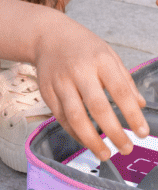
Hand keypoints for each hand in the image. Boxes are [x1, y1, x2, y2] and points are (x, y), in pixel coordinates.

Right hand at [33, 20, 148, 160]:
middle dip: (113, 132)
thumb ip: (125, 80)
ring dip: (90, 139)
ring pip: (75, 117)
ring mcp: (60, 82)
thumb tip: (139, 105)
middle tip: (126, 148)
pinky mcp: (46, 91)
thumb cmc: (83, 47)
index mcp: (100, 61)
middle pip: (97, 108)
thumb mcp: (110, 55)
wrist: (47, 36)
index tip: (142, 133)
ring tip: (104, 153)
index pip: (120, 92)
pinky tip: (85, 141)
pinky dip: (74, 132)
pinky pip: (60, 117)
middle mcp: (79, 72)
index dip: (132, 115)